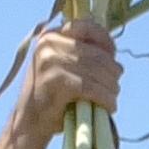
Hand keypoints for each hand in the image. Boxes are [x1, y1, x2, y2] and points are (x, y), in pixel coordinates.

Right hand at [9, 18, 119, 148]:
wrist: (30, 121)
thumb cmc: (54, 96)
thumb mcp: (66, 69)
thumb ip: (86, 58)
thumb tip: (117, 64)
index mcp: (51, 35)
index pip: (87, 27)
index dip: (107, 43)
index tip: (115, 63)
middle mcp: (49, 43)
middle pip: (97, 54)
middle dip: (112, 73)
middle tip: (115, 88)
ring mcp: (49, 60)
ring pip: (97, 71)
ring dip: (111, 88)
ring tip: (112, 98)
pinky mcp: (55, 80)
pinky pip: (91, 87)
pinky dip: (105, 99)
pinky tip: (109, 107)